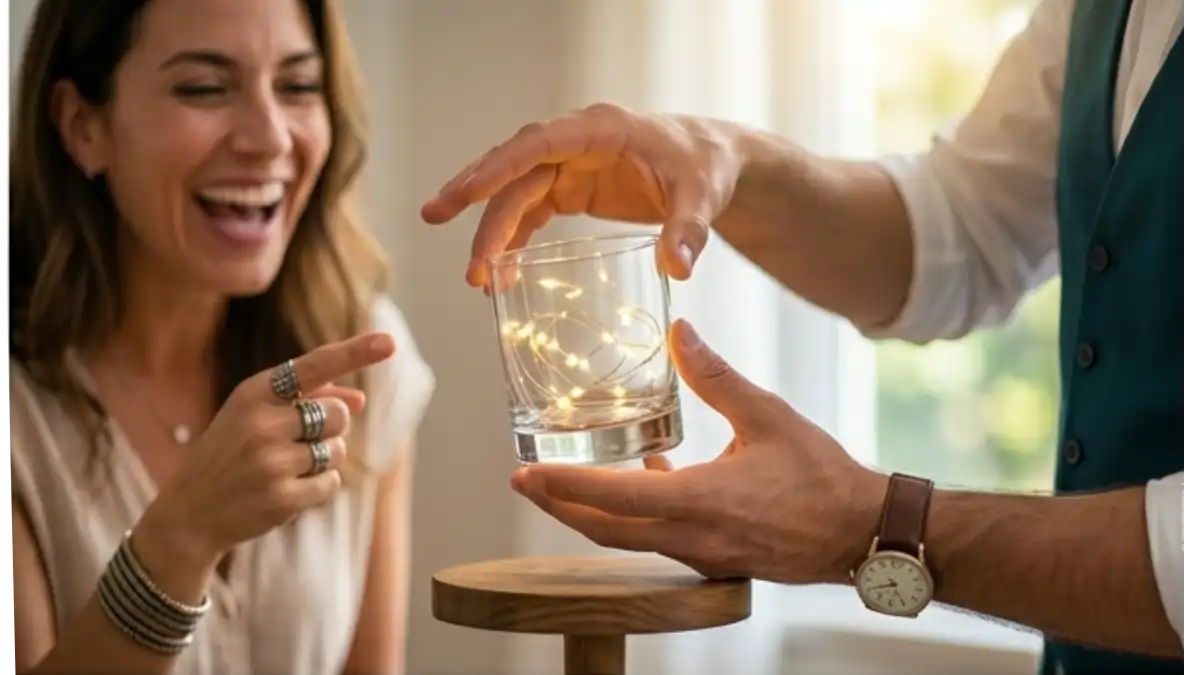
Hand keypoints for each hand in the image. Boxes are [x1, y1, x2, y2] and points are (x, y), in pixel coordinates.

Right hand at [136, 332, 396, 573]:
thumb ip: (307, 400)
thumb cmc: (231, 454)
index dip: (354, 353)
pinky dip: (317, 488)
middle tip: (294, 442)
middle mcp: (261, 423)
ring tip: (283, 469)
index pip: (313, 366)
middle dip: (330, 428)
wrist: (189, 513)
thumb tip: (360, 400)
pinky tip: (285, 492)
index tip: (389, 341)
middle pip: (337, 415)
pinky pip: (331, 483)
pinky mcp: (282, 498)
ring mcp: (271, 462)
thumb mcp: (255, 415)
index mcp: (253, 393)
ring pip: (337, 451)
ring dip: (322, 461)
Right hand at [420, 103, 743, 286]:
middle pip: (515, 168)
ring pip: (516, 193)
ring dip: (492, 231)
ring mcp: (571, 166)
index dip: (499, 164)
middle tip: (435, 219)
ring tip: (475, 277)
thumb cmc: (708, 167)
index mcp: (601, 129)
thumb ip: (688, 230)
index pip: (538, 142)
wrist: (716, 164)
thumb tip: (676, 268)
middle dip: (474, 195)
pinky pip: (532, 212)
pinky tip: (500, 273)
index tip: (465, 190)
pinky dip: (514, 240)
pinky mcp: (573, 188)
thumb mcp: (704, 196)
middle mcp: (577, 143)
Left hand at [509, 319, 887, 583]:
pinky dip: (634, 515)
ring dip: (591, 513)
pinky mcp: (713, 558)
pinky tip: (645, 477)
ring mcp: (701, 554)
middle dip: (559, 506)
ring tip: (565, 482)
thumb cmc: (821, 478)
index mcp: (701, 501)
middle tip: (525, 481)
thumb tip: (680, 333)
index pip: (612, 498)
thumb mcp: (767, 416)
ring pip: (628, 538)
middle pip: (605, 529)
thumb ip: (716, 377)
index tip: (524, 474)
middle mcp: (692, 536)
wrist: (861, 533)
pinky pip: (658, 538)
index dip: (562, 487)